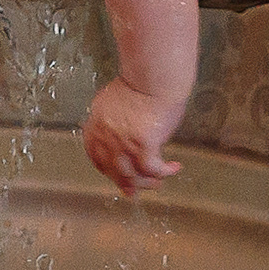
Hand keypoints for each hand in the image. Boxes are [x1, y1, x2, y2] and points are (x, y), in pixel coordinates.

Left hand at [81, 76, 185, 196]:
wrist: (155, 77)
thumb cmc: (141, 84)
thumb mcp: (114, 102)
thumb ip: (113, 121)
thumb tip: (122, 136)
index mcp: (96, 123)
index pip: (95, 155)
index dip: (106, 169)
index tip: (114, 177)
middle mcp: (106, 135)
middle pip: (112, 169)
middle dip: (126, 183)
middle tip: (134, 192)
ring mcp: (124, 142)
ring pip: (132, 175)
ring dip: (146, 183)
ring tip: (158, 182)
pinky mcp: (144, 145)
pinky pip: (153, 169)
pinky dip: (164, 172)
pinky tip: (173, 168)